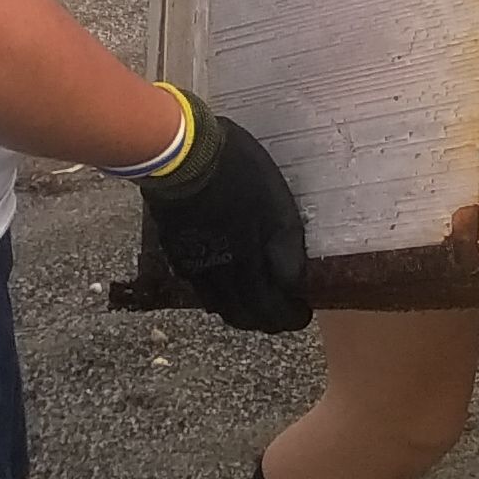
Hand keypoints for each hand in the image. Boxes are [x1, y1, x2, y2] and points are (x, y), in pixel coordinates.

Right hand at [142, 105, 312, 332]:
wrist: (180, 157)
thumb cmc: (237, 174)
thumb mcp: (277, 203)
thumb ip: (286, 245)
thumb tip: (294, 282)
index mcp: (246, 264)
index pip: (269, 311)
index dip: (288, 318)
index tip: (301, 315)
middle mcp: (218, 276)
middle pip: (242, 315)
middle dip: (265, 321)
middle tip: (281, 314)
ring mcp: (193, 267)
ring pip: (219, 306)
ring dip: (240, 311)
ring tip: (255, 302)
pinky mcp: (177, 254)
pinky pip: (200, 288)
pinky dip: (218, 295)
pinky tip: (224, 283)